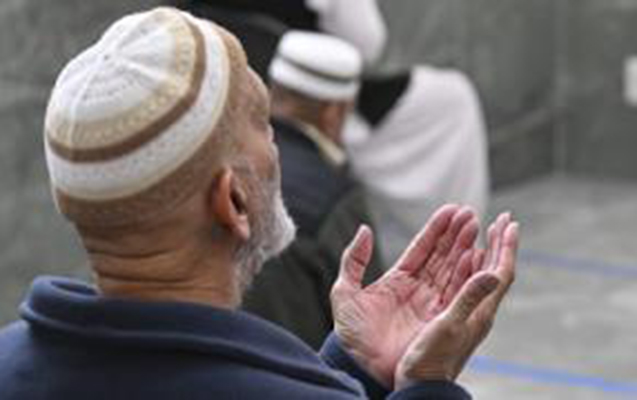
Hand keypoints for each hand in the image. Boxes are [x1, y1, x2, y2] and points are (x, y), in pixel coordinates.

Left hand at [331, 205, 480, 387]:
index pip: (421, 247)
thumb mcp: (345, 292)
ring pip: (452, 269)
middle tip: (470, 213)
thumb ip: (354, 260)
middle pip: (441, 255)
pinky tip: (477, 256)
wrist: (359, 367)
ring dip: (465, 248)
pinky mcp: (439, 318)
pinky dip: (468, 274)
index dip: (436, 228)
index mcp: (397, 279)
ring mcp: (430, 303)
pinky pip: (456, 292)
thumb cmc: (349, 335)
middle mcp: (417, 289)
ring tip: (476, 226)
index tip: (451, 209)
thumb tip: (364, 229)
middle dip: (456, 233)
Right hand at [394, 213, 518, 387]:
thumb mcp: (449, 326)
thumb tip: (493, 272)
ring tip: (484, 229)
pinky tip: (464, 258)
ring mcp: (465, 312)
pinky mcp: (452, 315)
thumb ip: (469, 298)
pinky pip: (464, 283)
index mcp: (480, 311)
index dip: (506, 246)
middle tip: (502, 219)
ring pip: (479, 273)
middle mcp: (477, 310)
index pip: (501, 272)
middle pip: (494, 269)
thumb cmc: (430, 361)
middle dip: (498, 242)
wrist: (420, 386)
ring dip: (483, 249)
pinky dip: (467, 264)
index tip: (508, 222)